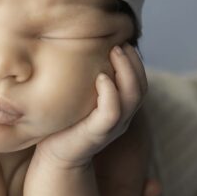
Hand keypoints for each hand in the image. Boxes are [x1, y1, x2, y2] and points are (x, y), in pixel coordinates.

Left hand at [35, 43, 148, 169]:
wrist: (55, 155)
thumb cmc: (67, 122)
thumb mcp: (83, 96)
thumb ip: (91, 79)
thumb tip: (85, 46)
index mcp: (122, 108)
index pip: (140, 82)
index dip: (136, 61)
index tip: (122, 41)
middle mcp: (123, 117)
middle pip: (141, 86)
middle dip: (133, 61)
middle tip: (119, 43)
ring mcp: (113, 126)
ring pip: (132, 96)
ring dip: (126, 71)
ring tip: (114, 52)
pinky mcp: (98, 133)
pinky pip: (112, 111)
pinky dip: (110, 92)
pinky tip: (101, 77)